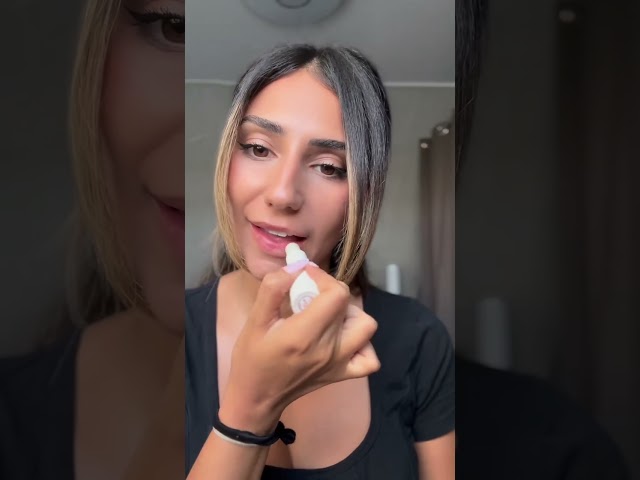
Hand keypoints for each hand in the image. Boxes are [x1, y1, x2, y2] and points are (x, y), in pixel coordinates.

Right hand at [220, 265, 379, 432]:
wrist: (256, 397)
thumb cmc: (252, 357)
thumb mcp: (254, 320)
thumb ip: (273, 289)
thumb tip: (296, 267)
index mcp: (304, 334)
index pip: (337, 294)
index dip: (323, 278)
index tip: (304, 278)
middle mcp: (328, 349)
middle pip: (348, 304)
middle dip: (328, 291)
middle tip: (308, 296)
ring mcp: (340, 364)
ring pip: (366, 325)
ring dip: (349, 313)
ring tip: (326, 315)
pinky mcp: (344, 375)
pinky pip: (369, 358)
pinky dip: (363, 343)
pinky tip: (344, 338)